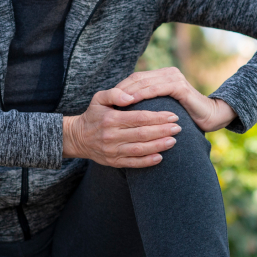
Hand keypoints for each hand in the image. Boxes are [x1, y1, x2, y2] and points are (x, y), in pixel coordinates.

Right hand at [62, 88, 182, 166]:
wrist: (78, 137)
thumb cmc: (94, 115)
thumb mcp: (99, 98)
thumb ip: (115, 93)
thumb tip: (131, 96)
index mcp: (110, 119)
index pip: (139, 118)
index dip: (158, 117)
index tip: (173, 115)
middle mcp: (111, 136)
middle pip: (142, 134)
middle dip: (163, 131)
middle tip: (178, 128)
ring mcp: (112, 151)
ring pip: (140, 149)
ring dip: (159, 146)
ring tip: (173, 141)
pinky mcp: (113, 162)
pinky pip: (133, 163)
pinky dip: (147, 161)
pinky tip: (160, 157)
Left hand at [113, 67, 236, 132]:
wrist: (210, 117)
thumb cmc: (184, 116)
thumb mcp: (162, 107)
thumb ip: (148, 102)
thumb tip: (124, 107)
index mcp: (162, 76)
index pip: (136, 79)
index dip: (121, 88)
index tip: (107, 99)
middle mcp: (168, 73)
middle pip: (138, 78)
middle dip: (121, 88)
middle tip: (107, 99)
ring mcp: (174, 78)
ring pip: (145, 82)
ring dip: (129, 90)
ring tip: (116, 101)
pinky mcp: (180, 86)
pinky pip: (157, 88)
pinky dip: (143, 94)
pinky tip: (132, 101)